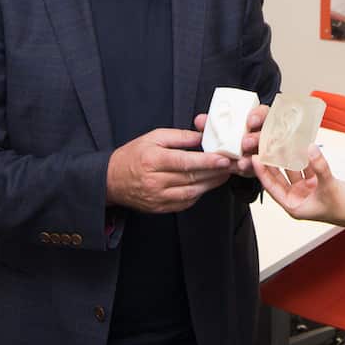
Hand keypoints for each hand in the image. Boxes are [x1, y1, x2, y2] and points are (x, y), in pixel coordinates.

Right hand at [106, 128, 232, 212]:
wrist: (111, 180)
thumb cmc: (133, 155)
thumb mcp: (152, 137)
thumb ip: (179, 137)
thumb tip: (202, 136)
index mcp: (152, 160)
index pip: (184, 162)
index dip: (206, 162)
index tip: (223, 159)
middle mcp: (155, 181)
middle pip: (191, 177)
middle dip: (215, 172)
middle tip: (233, 165)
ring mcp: (158, 197)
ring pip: (192, 192)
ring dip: (211, 183)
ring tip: (225, 174)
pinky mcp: (160, 208)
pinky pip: (185, 203)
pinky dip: (199, 193)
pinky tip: (207, 184)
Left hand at [193, 104, 267, 175]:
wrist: (231, 157)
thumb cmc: (228, 137)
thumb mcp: (219, 129)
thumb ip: (211, 124)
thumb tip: (200, 120)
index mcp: (256, 120)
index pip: (263, 113)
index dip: (259, 116)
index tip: (250, 121)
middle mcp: (263, 133)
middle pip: (266, 134)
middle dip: (256, 138)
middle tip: (245, 143)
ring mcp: (264, 149)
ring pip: (265, 152)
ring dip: (253, 157)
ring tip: (241, 163)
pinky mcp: (261, 165)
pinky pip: (260, 167)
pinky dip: (250, 168)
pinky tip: (241, 169)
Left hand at [251, 145, 344, 226]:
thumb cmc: (344, 209)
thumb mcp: (329, 186)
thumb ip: (319, 166)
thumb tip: (310, 148)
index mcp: (293, 206)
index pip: (272, 187)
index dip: (263, 172)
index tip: (256, 157)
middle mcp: (297, 198)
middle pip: (279, 177)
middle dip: (272, 162)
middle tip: (265, 146)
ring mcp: (306, 190)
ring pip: (292, 170)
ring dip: (288, 157)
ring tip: (281, 142)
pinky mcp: (316, 183)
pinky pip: (306, 168)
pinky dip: (303, 158)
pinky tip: (300, 145)